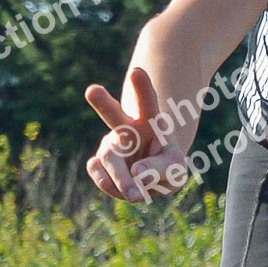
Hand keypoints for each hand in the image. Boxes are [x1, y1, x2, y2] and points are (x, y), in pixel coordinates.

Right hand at [85, 67, 188, 203]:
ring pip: (108, 158)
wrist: (150, 176)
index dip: (142, 87)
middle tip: (92, 90)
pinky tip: (126, 190)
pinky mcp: (99, 162)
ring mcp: (111, 145)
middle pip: (113, 114)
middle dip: (103, 103)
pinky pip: (99, 173)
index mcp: (150, 121)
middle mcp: (126, 128)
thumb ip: (161, 169)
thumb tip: (137, 175)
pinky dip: (113, 186)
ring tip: (137, 194)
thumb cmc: (167, 165)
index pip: (147, 101)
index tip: (136, 72)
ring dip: (122, 178)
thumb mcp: (175, 168)